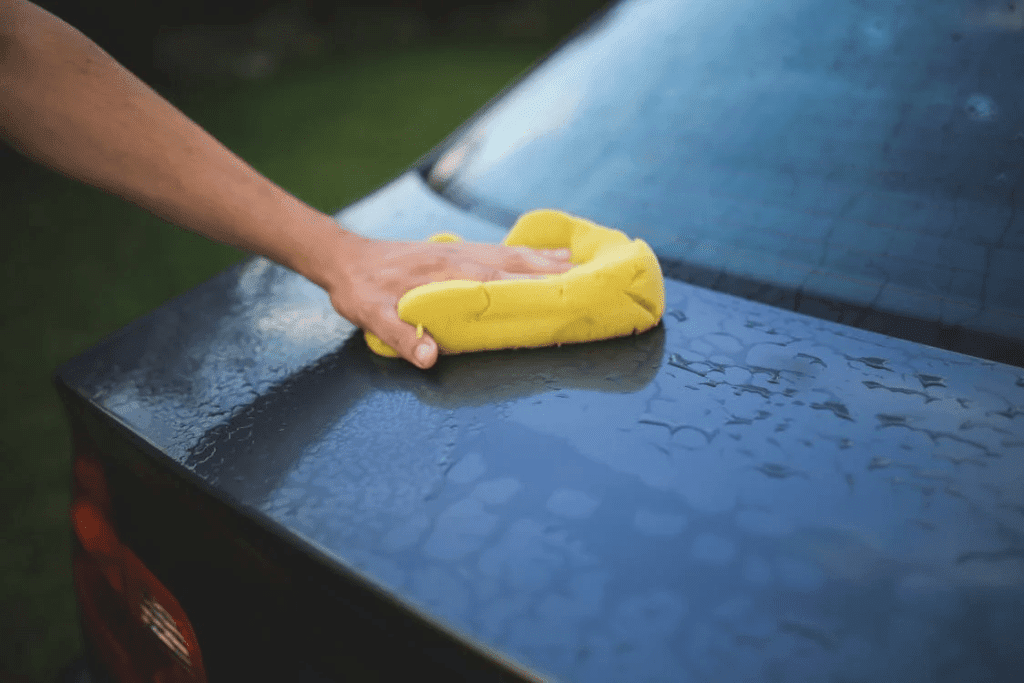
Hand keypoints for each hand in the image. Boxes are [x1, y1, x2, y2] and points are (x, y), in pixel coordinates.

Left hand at [326, 233, 572, 368]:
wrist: (344, 257)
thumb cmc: (360, 289)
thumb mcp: (371, 315)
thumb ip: (401, 336)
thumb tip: (430, 359)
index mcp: (445, 272)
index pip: (497, 279)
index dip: (531, 286)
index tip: (562, 293)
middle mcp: (459, 256)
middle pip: (514, 262)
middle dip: (551, 270)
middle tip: (588, 279)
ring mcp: (459, 251)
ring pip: (510, 253)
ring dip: (544, 258)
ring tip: (577, 264)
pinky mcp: (456, 251)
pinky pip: (499, 251)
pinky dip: (525, 253)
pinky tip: (539, 257)